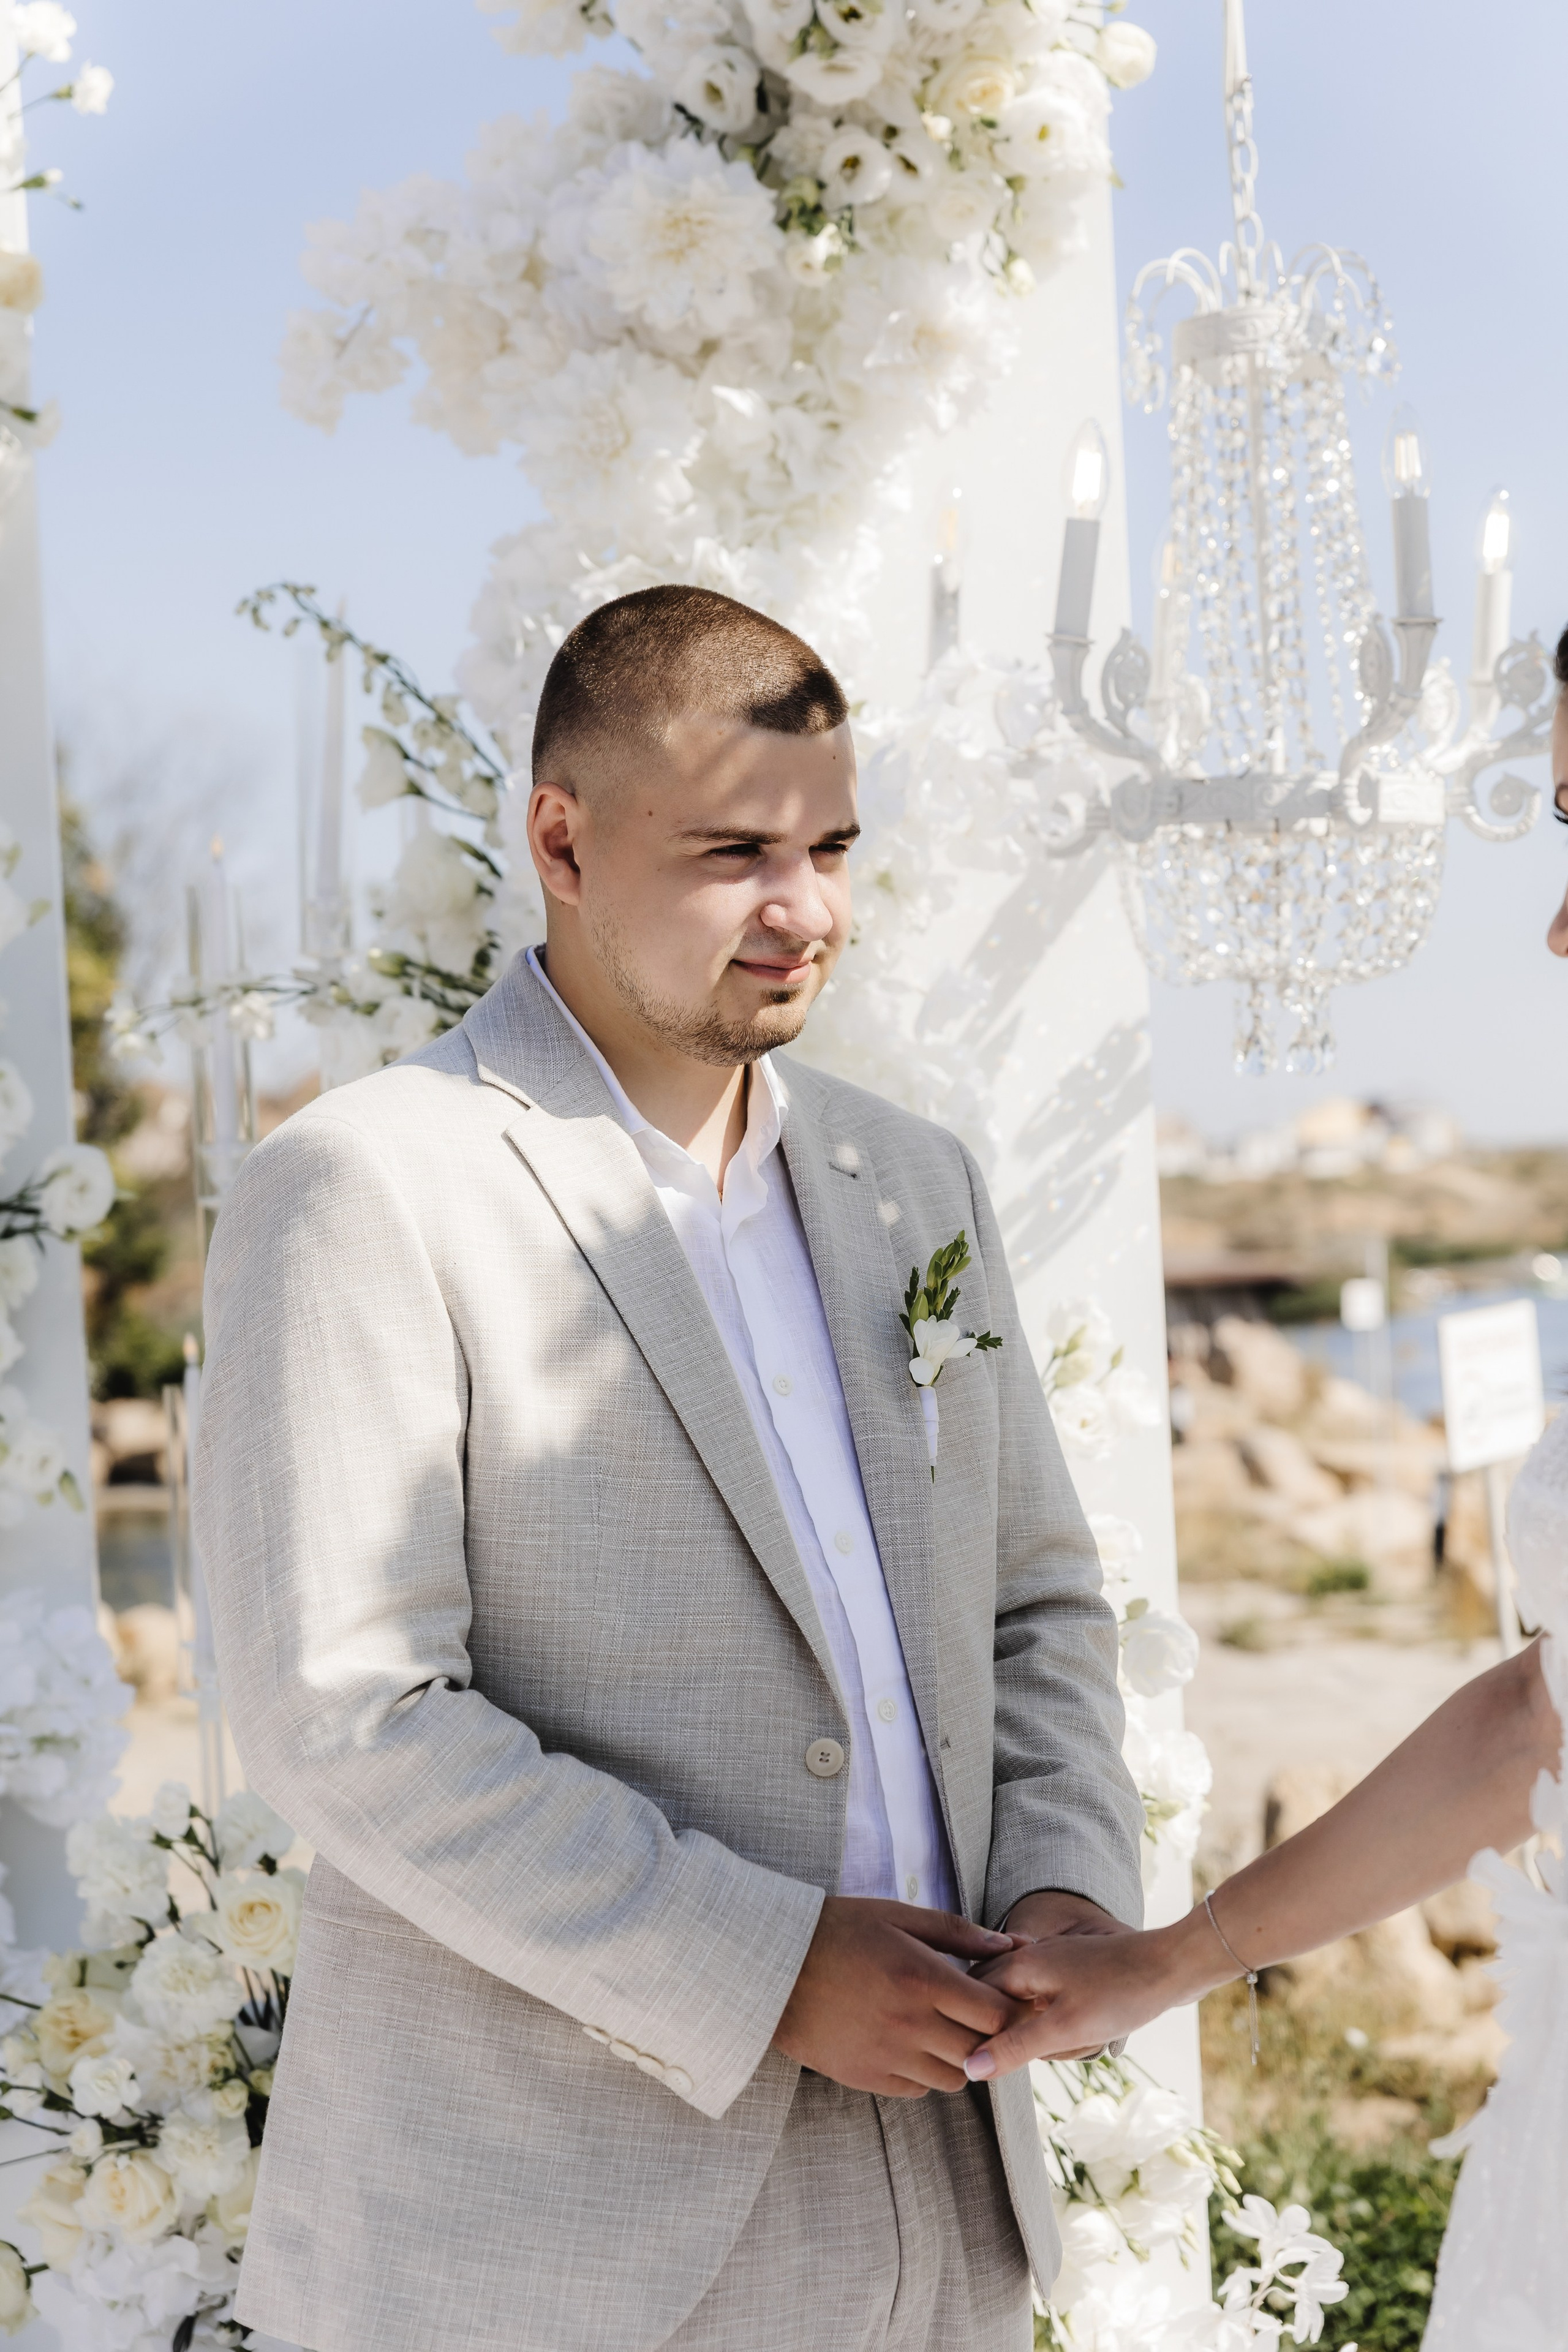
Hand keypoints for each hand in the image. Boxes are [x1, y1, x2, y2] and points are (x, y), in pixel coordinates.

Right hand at [772, 1897, 1026, 2097]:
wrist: (770, 1964)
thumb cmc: (836, 1929)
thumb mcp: (896, 1915)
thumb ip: (956, 1932)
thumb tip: (1007, 1945)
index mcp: (922, 1979)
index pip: (995, 2014)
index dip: (1010, 2010)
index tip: (1007, 1998)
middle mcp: (909, 2024)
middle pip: (980, 2050)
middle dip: (989, 2035)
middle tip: (980, 2015)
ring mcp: (886, 2056)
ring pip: (953, 2078)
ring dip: (958, 2057)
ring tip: (944, 2029)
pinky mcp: (865, 2076)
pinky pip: (916, 2089)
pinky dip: (924, 2072)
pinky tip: (911, 2043)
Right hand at [981, 1889, 1134, 2059]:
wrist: (1172, 1966)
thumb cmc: (1120, 1994)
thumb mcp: (1064, 2029)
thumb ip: (1014, 2047)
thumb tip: (970, 2068)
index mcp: (1020, 1965)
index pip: (972, 1999)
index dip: (982, 2034)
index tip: (1010, 2058)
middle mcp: (1030, 1958)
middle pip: (999, 2007)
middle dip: (1024, 2037)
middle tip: (1059, 2046)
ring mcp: (1053, 1964)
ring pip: (1029, 2011)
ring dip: (1052, 2036)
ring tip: (1085, 2037)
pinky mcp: (1074, 1973)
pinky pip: (1052, 2007)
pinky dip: (1066, 2026)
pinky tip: (1089, 2032)